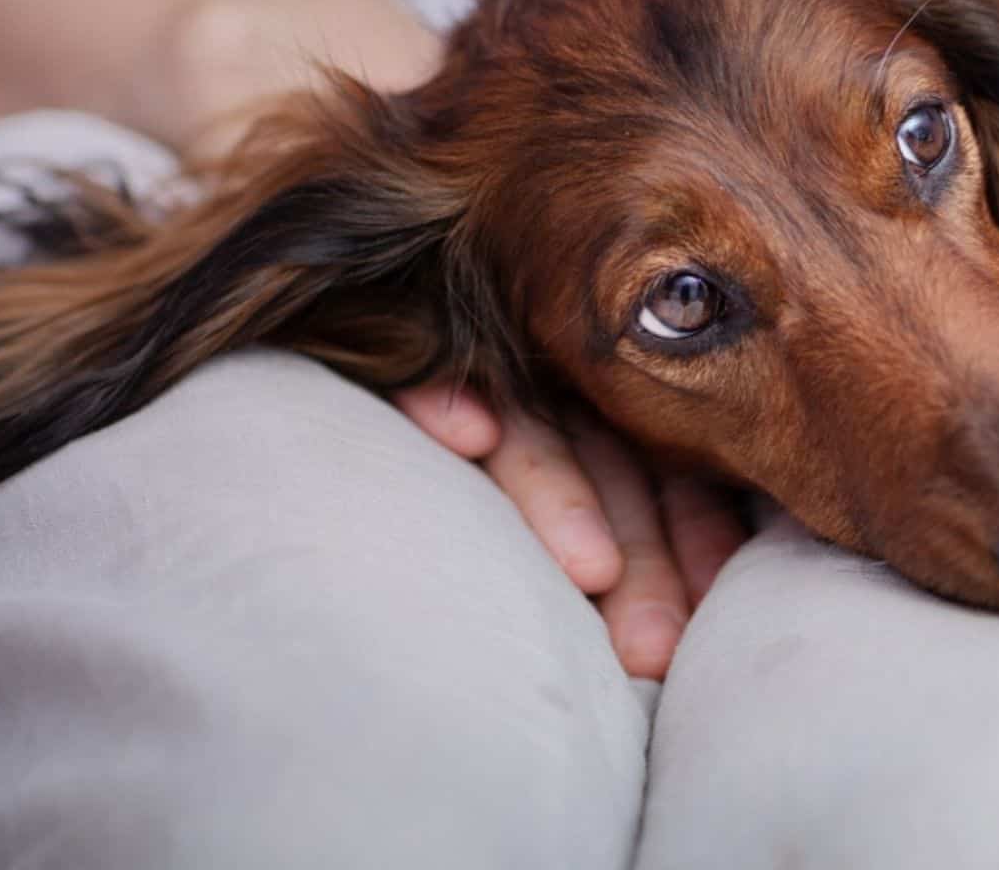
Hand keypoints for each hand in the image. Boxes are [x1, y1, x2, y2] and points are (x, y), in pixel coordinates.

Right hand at [395, 383, 748, 678]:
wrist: (292, 393)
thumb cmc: (443, 516)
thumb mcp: (558, 530)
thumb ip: (617, 551)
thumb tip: (673, 650)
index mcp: (602, 427)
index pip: (660, 477)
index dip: (691, 541)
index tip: (706, 619)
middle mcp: (551, 395)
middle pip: (608, 467)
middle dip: (638, 557)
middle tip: (655, 648)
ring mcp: (485, 372)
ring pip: (534, 433)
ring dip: (560, 496)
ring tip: (589, 571)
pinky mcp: (396, 348)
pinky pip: (428, 367)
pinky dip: (447, 394)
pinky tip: (469, 433)